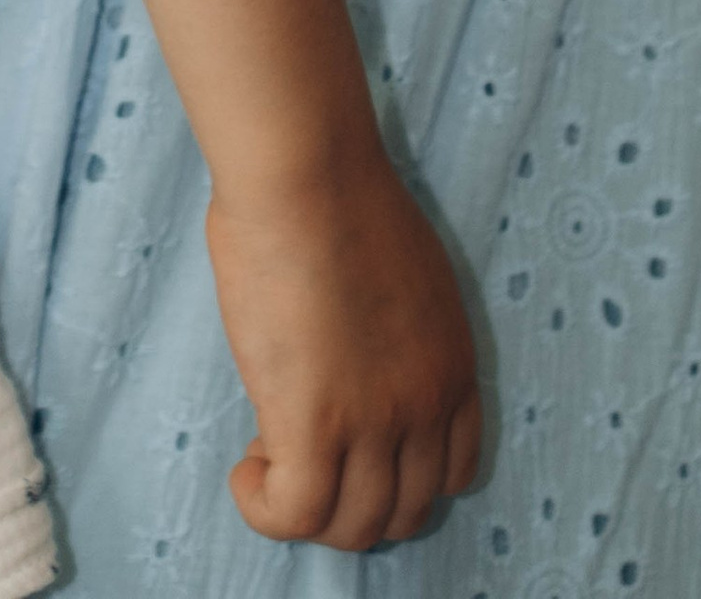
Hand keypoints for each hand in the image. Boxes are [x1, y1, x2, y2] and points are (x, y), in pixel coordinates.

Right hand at [207, 149, 483, 549]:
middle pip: (403, 513)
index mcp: (453, 367)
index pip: (452, 474)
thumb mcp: (409, 277)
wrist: (308, 173)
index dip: (398, 475)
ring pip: (352, 527)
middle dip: (353, 501)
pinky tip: (247, 470)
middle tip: (305, 456)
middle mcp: (425, 407)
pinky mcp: (314, 426)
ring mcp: (374, 423)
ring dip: (308, 509)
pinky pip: (296, 515)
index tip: (353, 447)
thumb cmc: (340, 195)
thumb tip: (357, 355)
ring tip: (269, 460)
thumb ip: (399, 334)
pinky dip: (267, 509)